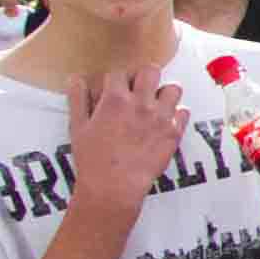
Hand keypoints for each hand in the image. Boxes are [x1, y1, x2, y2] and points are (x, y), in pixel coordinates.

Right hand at [69, 69, 187, 210]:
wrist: (114, 188)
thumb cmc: (92, 160)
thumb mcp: (78, 127)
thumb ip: (78, 99)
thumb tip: (75, 78)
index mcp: (115, 99)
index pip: (119, 72)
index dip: (116, 80)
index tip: (115, 90)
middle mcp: (141, 104)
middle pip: (151, 70)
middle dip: (144, 77)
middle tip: (139, 91)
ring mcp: (160, 118)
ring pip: (173, 88)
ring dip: (164, 94)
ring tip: (155, 106)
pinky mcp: (173, 133)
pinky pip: (184, 112)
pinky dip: (176, 115)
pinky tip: (165, 123)